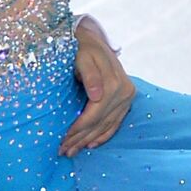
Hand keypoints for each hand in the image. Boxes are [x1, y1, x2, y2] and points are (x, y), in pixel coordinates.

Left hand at [61, 17, 134, 157]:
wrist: (92, 38)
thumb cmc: (82, 47)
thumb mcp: (82, 56)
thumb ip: (89, 75)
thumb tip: (97, 95)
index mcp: (114, 83)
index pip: (94, 114)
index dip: (78, 129)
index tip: (62, 140)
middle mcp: (124, 92)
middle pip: (100, 122)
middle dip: (81, 138)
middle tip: (63, 151)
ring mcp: (127, 96)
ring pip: (107, 125)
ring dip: (89, 140)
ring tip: (73, 151)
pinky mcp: (126, 99)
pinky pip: (116, 122)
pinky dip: (104, 135)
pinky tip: (92, 144)